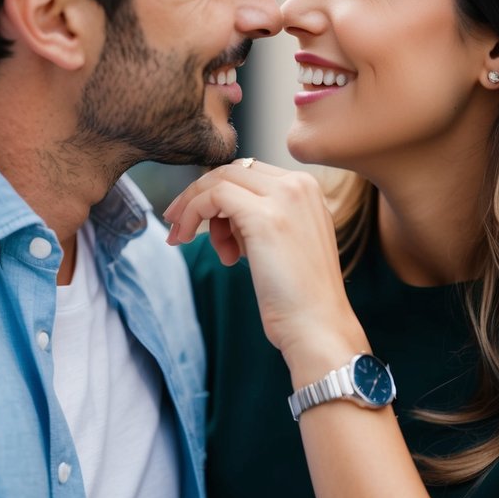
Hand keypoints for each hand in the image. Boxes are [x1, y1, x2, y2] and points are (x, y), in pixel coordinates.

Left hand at [164, 160, 364, 358]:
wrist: (318, 326)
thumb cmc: (300, 296)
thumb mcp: (285, 240)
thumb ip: (261, 216)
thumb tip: (219, 212)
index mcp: (308, 188)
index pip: (250, 173)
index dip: (219, 193)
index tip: (200, 220)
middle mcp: (299, 184)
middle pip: (232, 171)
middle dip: (200, 196)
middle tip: (180, 226)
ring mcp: (283, 197)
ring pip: (219, 179)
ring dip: (193, 207)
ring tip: (199, 245)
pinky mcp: (263, 216)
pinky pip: (213, 196)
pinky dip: (191, 213)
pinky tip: (186, 239)